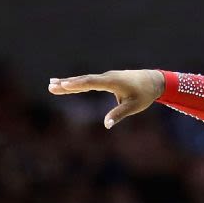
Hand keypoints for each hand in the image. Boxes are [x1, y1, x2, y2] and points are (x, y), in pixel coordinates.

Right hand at [48, 69, 165, 128]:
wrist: (153, 81)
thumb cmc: (144, 95)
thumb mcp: (134, 107)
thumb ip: (119, 114)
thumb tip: (106, 125)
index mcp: (112, 82)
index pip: (91, 83)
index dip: (77, 84)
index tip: (63, 85)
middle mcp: (107, 77)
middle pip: (83, 80)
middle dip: (67, 84)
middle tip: (50, 86)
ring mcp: (106, 77)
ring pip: (84, 80)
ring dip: (68, 82)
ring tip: (51, 84)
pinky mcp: (106, 79)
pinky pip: (89, 81)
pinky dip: (77, 83)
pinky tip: (67, 84)